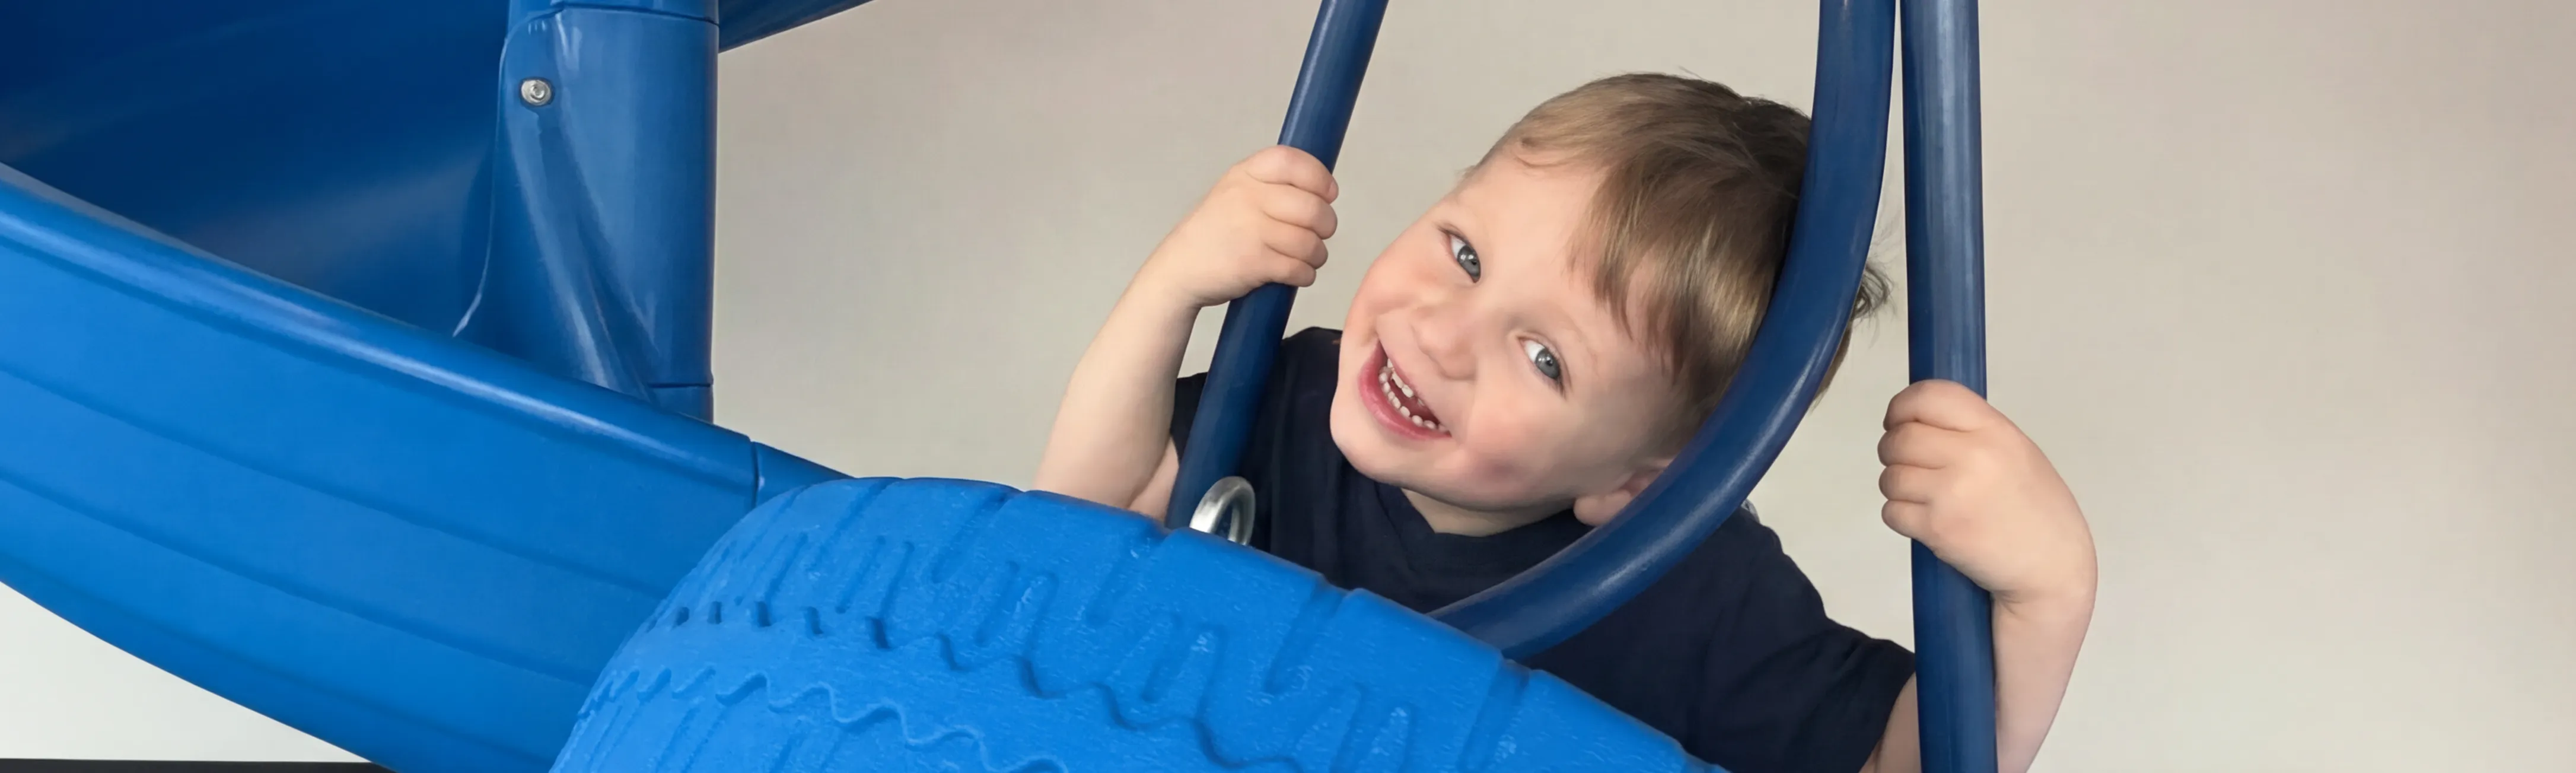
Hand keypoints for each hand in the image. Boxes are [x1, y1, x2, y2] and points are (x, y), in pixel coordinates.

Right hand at [1134, 145, 1338, 308]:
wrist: (1178, 269)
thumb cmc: (1214, 233)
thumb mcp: (1233, 193)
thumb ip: (1271, 185)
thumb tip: (1321, 191)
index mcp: (1244, 174)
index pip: (1292, 161)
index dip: (1319, 178)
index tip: (1328, 194)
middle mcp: (1246, 197)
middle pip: (1312, 207)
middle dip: (1326, 225)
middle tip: (1320, 234)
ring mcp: (1250, 229)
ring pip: (1310, 242)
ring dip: (1317, 255)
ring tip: (1307, 258)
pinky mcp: (1253, 262)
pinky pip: (1299, 268)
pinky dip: (1304, 275)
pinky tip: (1295, 274)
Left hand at [1878, 380, 2096, 608]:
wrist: (2051, 568)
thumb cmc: (2035, 511)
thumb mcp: (2017, 452)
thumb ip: (1971, 430)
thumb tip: (1917, 417)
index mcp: (1995, 431)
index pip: (1930, 395)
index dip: (1902, 406)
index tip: (1897, 420)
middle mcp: (1974, 456)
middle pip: (1900, 437)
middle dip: (1893, 450)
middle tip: (1908, 464)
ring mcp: (1952, 493)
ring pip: (1890, 476)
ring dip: (1897, 487)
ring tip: (1924, 497)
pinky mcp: (1937, 528)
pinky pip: (1891, 511)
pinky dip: (1901, 517)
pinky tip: (1927, 522)